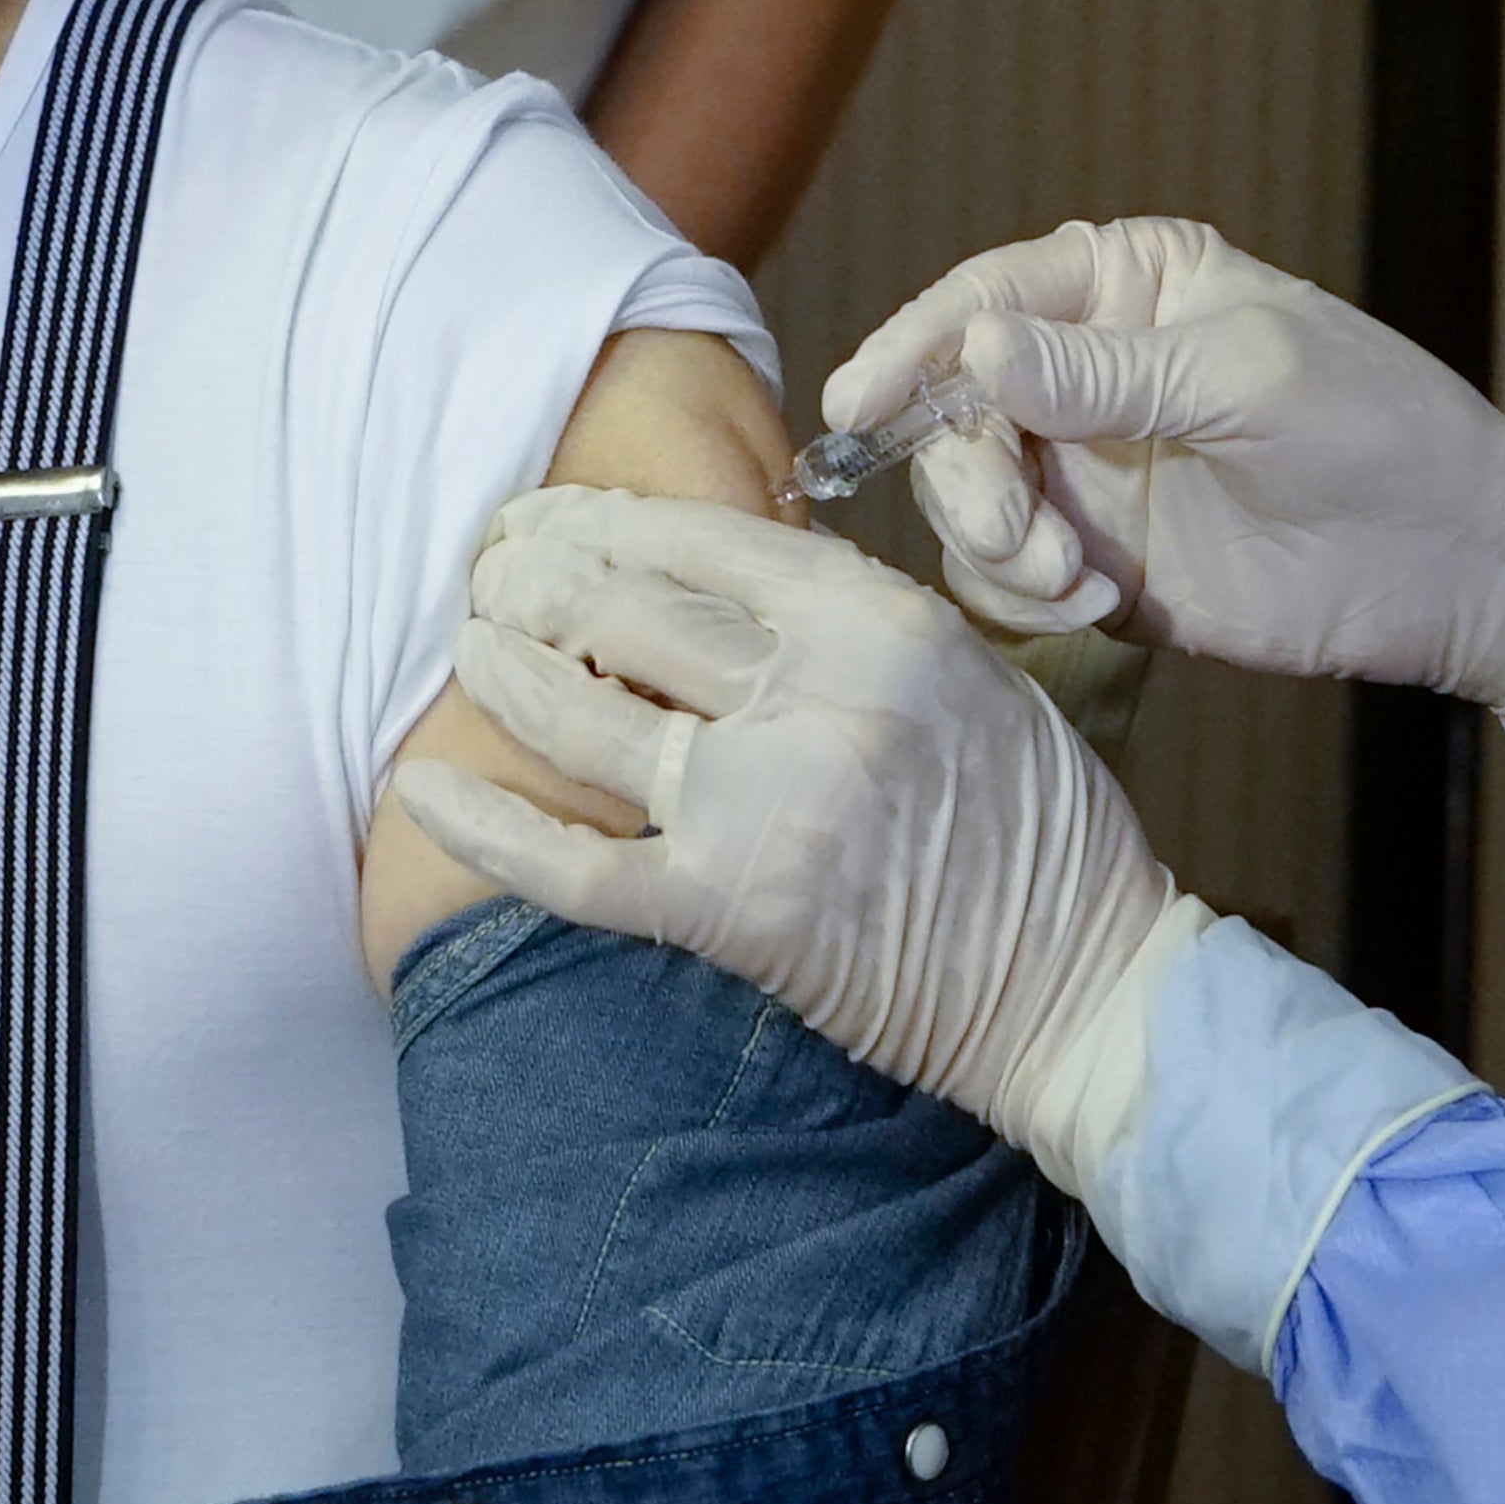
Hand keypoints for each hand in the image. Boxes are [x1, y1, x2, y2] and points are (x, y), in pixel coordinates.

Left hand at [389, 487, 1197, 1190]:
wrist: (1081, 987)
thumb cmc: (1034, 826)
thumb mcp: (965, 668)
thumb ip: (843, 618)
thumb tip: (711, 572)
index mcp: (881, 623)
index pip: (703, 540)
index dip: (604, 520)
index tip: (551, 516)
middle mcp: (817, 700)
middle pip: (627, 611)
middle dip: (534, 581)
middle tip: (489, 572)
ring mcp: (768, 810)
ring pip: (586, 716)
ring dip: (503, 672)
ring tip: (466, 642)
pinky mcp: (734, 915)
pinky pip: (577, 867)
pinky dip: (489, 829)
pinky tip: (423, 790)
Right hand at [840, 218, 1504, 699]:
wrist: (1453, 561)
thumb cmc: (1375, 427)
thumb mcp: (1243, 377)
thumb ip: (1102, 373)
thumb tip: (974, 349)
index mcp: (1127, 288)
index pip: (987, 299)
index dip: (913, 347)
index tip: (860, 405)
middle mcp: (1087, 374)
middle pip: (952, 407)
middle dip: (962, 473)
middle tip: (1014, 529)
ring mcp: (1087, 471)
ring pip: (965, 497)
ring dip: (992, 543)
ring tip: (1068, 577)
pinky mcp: (1096, 562)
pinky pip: (1007, 577)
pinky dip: (1023, 596)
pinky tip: (1091, 603)